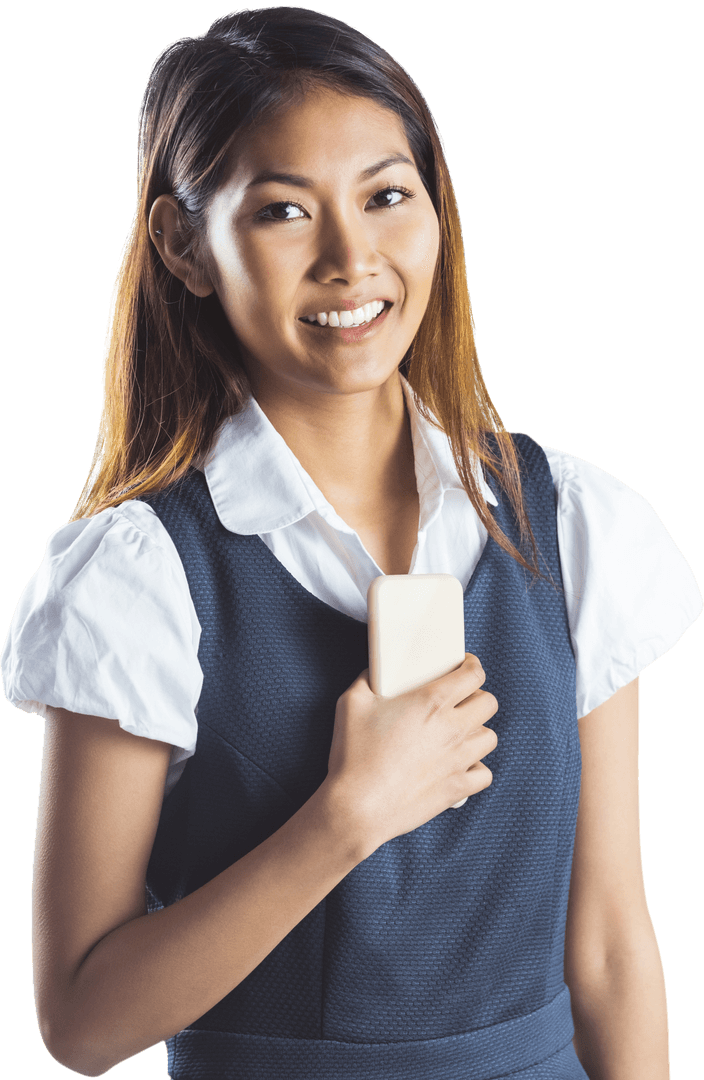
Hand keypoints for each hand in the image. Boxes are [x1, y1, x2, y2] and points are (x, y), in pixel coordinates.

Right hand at [325, 653, 497, 851]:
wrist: (357, 806)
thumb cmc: (353, 754)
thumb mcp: (352, 702)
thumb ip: (366, 679)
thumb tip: (374, 673)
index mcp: (431, 702)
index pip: (472, 674)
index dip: (471, 665)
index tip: (465, 666)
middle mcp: (452, 728)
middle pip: (488, 703)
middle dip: (477, 696)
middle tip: (461, 699)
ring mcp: (458, 760)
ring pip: (490, 737)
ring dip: (478, 731)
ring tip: (460, 732)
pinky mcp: (457, 788)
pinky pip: (484, 774)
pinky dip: (476, 768)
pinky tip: (459, 765)